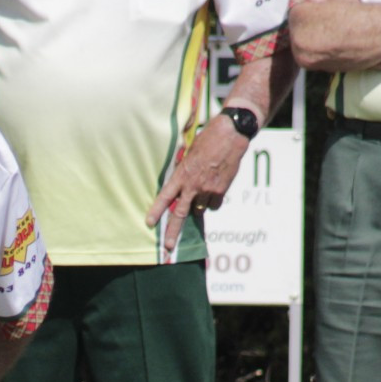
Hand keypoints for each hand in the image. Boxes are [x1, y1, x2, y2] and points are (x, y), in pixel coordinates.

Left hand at [147, 110, 248, 256]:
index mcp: (182, 174)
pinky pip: (214, 204)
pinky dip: (212, 201)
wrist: (231, 134)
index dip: (156, 211)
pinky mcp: (222, 190)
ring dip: (198, 206)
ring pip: (200, 209)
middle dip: (173, 232)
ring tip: (202, 191)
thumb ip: (183, 169)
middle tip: (168, 247)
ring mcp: (208, 189)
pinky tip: (214, 188)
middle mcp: (194, 185)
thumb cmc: (208, 139)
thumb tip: (178, 179)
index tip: (149, 223)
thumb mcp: (189, 152)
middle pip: (180, 214)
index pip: (165, 197)